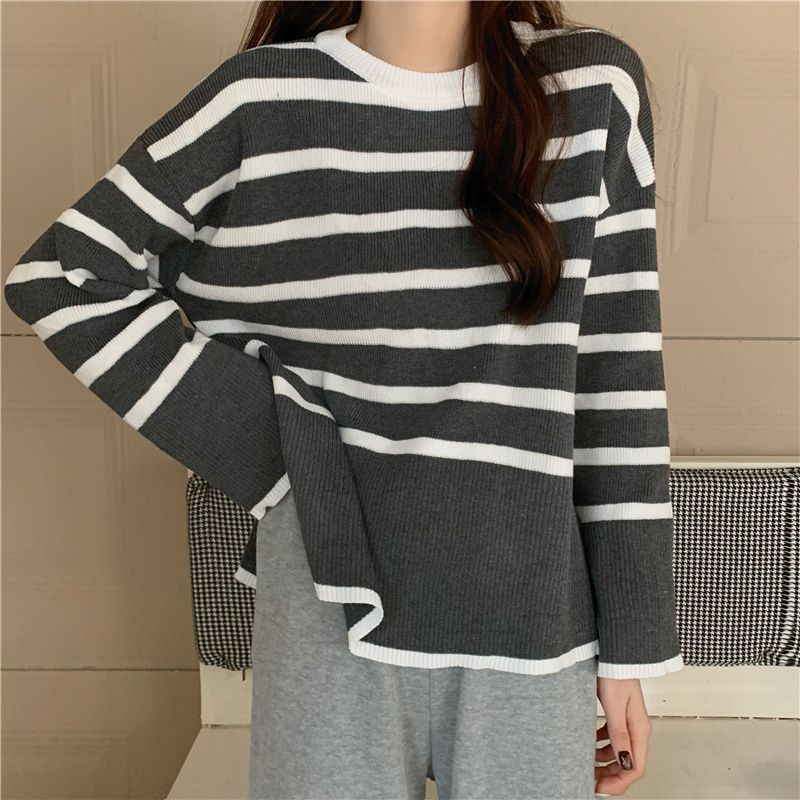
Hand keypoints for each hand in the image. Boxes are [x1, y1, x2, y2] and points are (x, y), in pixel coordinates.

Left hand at [594, 676, 651, 795]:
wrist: (617, 653)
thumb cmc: (616, 674)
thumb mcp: (614, 705)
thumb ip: (618, 733)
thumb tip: (623, 762)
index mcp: (639, 730)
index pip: (635, 768)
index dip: (619, 782)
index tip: (600, 787)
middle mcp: (637, 729)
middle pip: (627, 763)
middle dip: (610, 775)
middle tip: (590, 780)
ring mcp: (628, 722)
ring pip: (619, 752)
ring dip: (604, 761)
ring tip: (587, 763)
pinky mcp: (619, 714)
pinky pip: (612, 738)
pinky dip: (601, 744)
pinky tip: (589, 743)